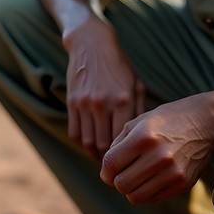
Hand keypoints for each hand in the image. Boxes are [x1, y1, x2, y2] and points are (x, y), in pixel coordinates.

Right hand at [64, 17, 144, 159]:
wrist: (91, 43)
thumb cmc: (119, 65)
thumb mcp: (136, 84)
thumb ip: (139, 111)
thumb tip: (142, 139)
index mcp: (123, 100)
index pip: (123, 139)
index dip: (126, 157)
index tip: (131, 165)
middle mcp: (102, 103)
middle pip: (103, 144)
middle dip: (110, 162)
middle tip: (117, 170)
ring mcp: (84, 102)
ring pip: (87, 141)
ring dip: (94, 155)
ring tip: (103, 161)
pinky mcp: (72, 100)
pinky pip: (74, 130)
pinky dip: (82, 143)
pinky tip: (90, 145)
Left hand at [100, 97, 213, 203]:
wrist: (203, 123)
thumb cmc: (164, 121)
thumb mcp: (136, 123)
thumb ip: (117, 145)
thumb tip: (106, 169)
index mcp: (142, 138)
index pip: (111, 164)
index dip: (104, 171)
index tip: (106, 171)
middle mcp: (158, 156)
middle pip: (122, 184)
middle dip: (115, 181)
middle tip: (120, 175)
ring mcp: (172, 172)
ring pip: (136, 196)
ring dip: (130, 190)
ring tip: (134, 178)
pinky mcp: (183, 183)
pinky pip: (154, 198)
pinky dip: (146, 193)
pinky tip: (148, 180)